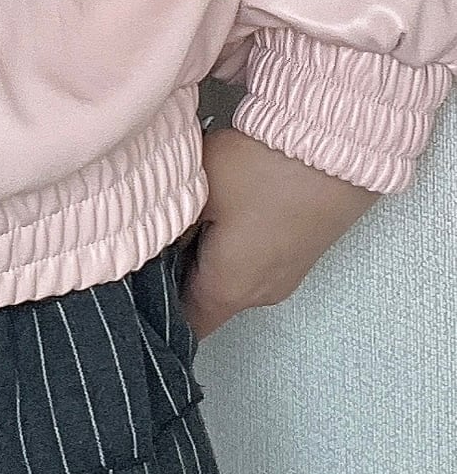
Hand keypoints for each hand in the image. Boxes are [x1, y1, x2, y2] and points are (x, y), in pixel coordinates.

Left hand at [177, 124, 380, 339]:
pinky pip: (257, 262)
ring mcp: (285, 276)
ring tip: (196, 209)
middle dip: (182, 270)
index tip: (140, 276)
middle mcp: (260, 295)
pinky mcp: (300, 254)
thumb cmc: (261, 170)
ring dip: (211, 254)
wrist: (333, 150)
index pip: (187, 323)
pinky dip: (238, 244)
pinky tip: (230, 206)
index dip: (159, 305)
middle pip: (208, 299)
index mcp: (228, 289)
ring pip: (233, 277)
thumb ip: (171, 224)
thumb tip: (157, 243)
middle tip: (161, 228)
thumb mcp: (197, 189)